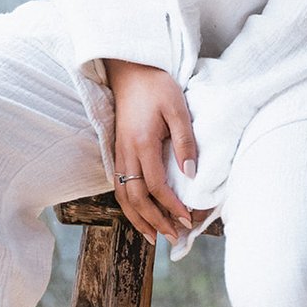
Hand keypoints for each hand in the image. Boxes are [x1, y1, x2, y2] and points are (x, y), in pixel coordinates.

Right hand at [104, 60, 197, 243]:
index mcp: (142, 142)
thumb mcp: (177, 107)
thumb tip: (190, 174)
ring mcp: (118, 152)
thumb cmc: (157, 85)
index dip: (171, 206)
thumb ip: (184, 141)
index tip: (187, 219)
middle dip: (154, 221)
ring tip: (152, 237)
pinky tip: (138, 213)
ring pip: (122, 195)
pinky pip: (118, 185)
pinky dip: (127, 204)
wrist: (130, 69)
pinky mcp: (117, 150)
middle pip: (135, 197)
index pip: (155, 185)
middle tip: (172, 237)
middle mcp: (126, 151)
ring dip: (137, 218)